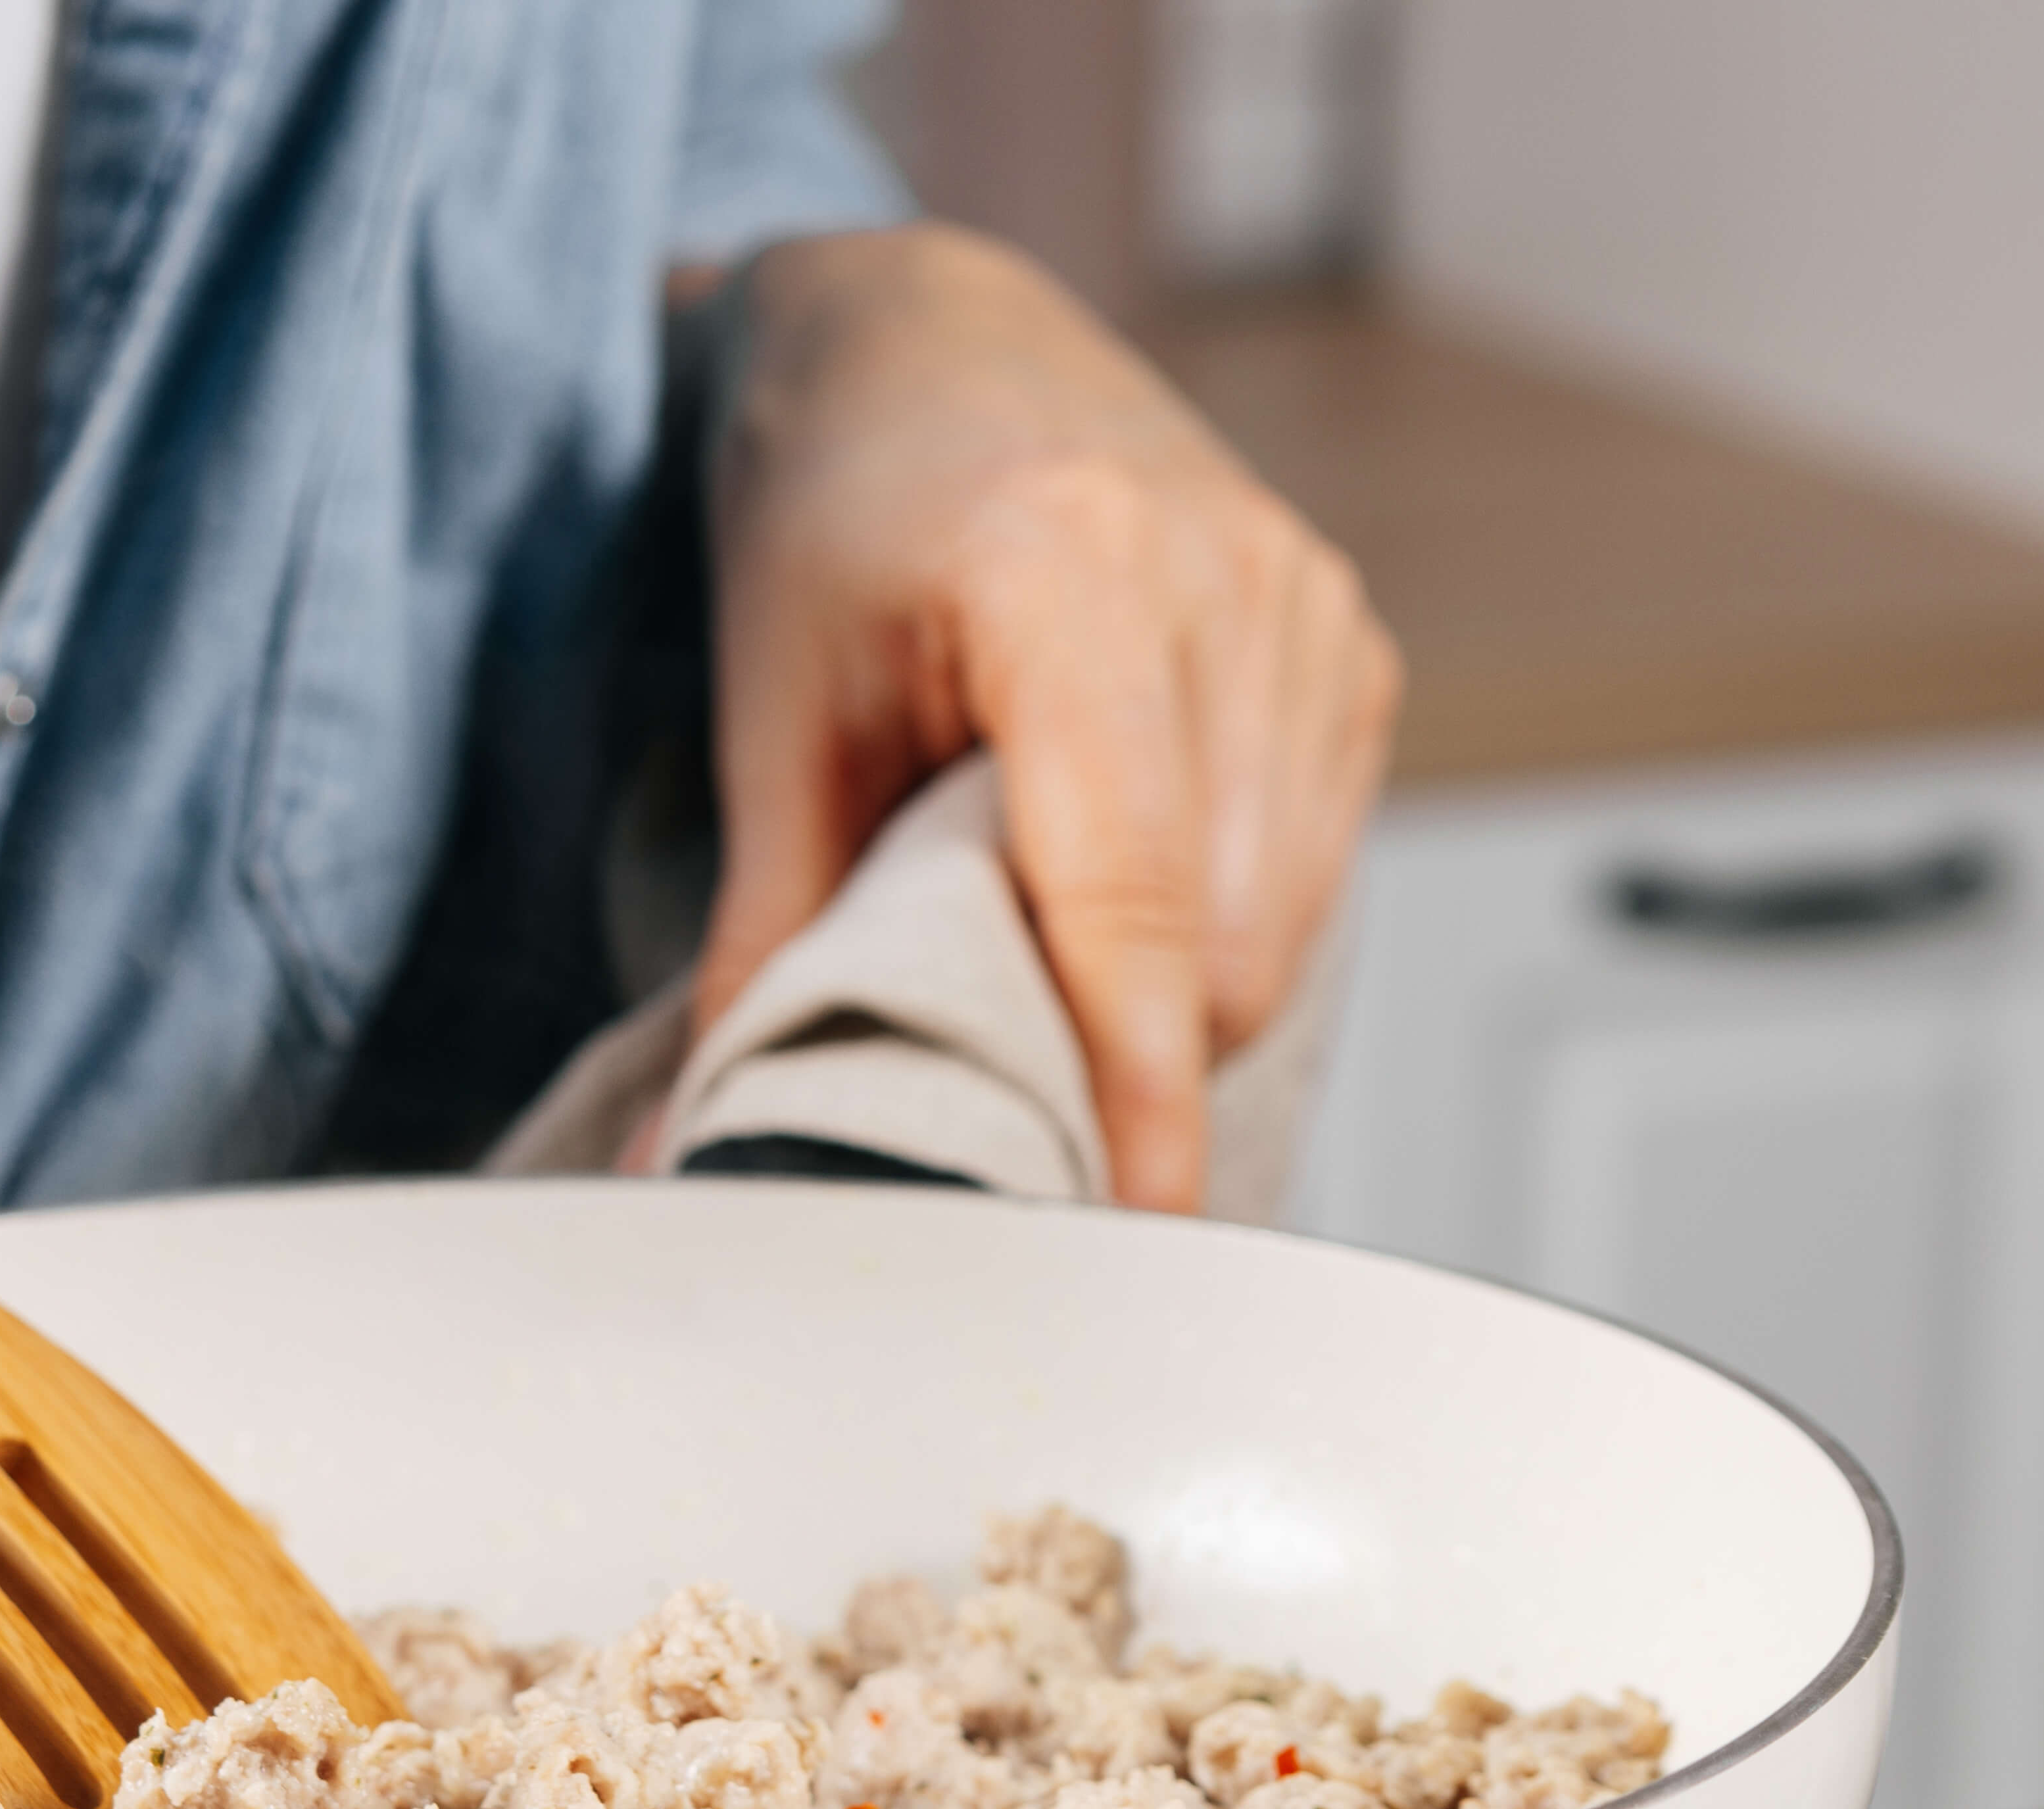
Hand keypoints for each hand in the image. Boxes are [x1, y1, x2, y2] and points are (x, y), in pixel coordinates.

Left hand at [691, 225, 1399, 1209]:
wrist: (930, 344)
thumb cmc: (834, 513)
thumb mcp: (770, 717)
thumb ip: (761, 940)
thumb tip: (696, 1139)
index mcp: (1070, 577)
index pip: (1132, 905)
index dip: (1132, 1090)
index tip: (1126, 1230)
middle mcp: (1225, 581)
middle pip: (1217, 949)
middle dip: (1112, 1052)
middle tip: (984, 1064)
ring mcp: (1307, 609)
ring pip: (1278, 929)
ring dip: (1164, 996)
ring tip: (1029, 937)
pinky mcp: (1347, 647)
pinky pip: (1303, 869)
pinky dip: (1211, 925)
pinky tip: (1108, 874)